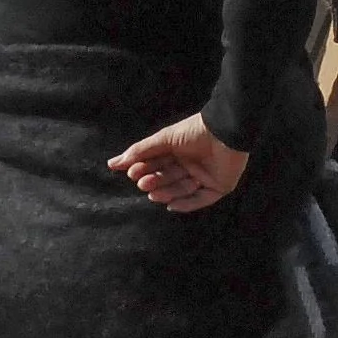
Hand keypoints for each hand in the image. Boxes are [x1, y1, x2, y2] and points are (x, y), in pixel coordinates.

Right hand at [108, 113, 247, 212]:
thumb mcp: (163, 139)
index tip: (132, 172)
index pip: (158, 164)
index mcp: (179, 151)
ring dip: (167, 193)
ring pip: (182, 189)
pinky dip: (187, 204)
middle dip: (154, 181)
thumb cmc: (194, 131)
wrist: (225, 131)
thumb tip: (112, 164)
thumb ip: (139, 152)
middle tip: (143, 183)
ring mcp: (206, 176)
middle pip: (168, 178)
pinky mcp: (220, 186)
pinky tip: (171, 205)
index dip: (144, 169)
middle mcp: (191, 164)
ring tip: (153, 194)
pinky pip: (201, 199)